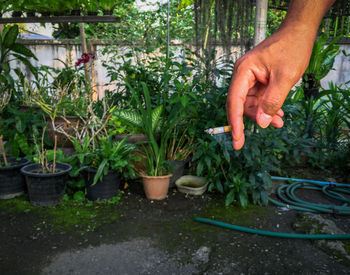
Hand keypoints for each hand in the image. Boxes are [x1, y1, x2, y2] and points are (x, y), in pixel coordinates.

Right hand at [226, 26, 313, 149]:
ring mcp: (249, 77)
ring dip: (263, 114)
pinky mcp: (257, 80)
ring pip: (250, 103)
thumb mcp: (285, 77)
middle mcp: (242, 75)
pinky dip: (267, 107)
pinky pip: (258, 98)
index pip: (234, 101)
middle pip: (240, 104)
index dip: (235, 122)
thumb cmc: (292, 48)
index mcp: (244, 71)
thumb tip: (261, 123)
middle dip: (251, 120)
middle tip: (253, 138)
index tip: (237, 139)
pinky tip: (279, 114)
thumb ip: (272, 101)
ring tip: (280, 122)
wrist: (298, 33)